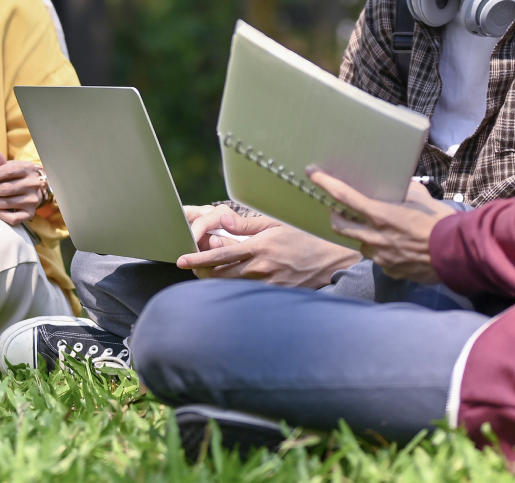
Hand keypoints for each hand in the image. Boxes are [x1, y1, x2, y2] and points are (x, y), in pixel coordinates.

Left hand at [0, 150, 45, 226]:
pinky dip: (1, 215)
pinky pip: (14, 218)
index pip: (9, 171)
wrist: (35, 190)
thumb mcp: (12, 166)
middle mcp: (33, 185)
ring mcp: (32, 200)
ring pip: (8, 203)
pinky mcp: (30, 213)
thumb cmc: (18, 176)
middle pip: (7, 189)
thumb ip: (1, 162)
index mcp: (28, 169)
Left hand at [175, 206, 357, 286]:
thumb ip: (247, 223)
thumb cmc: (304, 236)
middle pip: (220, 276)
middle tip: (192, 266)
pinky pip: (249, 293)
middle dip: (203, 272)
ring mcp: (268, 285)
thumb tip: (222, 220)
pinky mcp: (277, 294)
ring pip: (232, 286)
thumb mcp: (276, 223)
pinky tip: (235, 280)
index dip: (197, 259)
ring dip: (218, 280)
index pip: (220, 255)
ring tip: (210, 271)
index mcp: (258, 248)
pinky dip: (237, 287)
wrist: (333, 258)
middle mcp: (260, 269)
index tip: (180, 260)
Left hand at [308, 170, 453, 283]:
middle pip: (339, 225)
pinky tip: (397, 248)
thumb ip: (405, 191)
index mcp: (380, 214)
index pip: (344, 197)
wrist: (458, 253)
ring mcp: (380, 256)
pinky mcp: (390, 269)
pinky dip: (382, 251)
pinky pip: (378, 259)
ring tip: (377, 229)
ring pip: (360, 243)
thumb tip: (401, 185)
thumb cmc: (441, 222)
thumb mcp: (421, 199)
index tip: (312, 173)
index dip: (326, 183)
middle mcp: (375, 236)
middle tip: (339, 209)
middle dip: (335, 216)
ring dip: (362, 235)